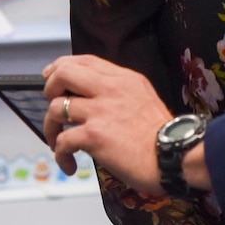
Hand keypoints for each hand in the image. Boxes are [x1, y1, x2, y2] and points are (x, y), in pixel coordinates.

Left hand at [42, 55, 175, 191]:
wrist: (174, 156)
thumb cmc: (163, 136)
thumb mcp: (144, 98)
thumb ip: (120, 93)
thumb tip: (95, 98)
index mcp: (123, 79)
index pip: (85, 60)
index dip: (61, 67)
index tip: (51, 77)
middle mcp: (110, 89)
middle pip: (63, 73)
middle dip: (49, 88)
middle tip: (51, 104)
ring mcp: (100, 111)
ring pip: (56, 108)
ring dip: (51, 128)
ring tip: (58, 142)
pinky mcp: (94, 135)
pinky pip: (62, 141)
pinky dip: (60, 155)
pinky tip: (69, 164)